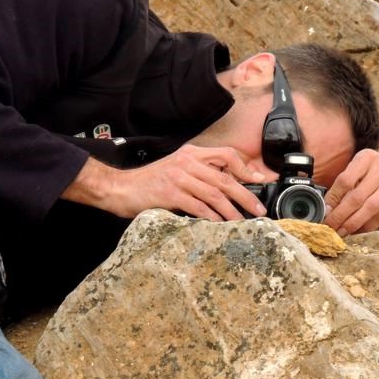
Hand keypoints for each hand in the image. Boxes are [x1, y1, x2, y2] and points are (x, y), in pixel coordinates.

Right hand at [63, 145, 266, 219]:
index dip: (245, 168)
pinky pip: (200, 207)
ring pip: (216, 194)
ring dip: (233, 211)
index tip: (259, 181)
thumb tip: (223, 187)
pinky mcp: (171, 194)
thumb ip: (197, 173)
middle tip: (258, 209)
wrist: (119, 188)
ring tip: (243, 222)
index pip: (226, 155)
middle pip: (225, 178)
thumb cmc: (148, 183)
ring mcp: (179, 177)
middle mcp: (187, 162)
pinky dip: (213, 217)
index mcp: (190, 153)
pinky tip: (220, 225)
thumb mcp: (175, 169)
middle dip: (246, 195)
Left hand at [324, 149, 378, 234]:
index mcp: (366, 157)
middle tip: (329, 227)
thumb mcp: (361, 167)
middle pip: (356, 197)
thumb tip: (328, 208)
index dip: (333, 199)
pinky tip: (357, 231)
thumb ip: (346, 183)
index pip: (345, 181)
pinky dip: (367, 226)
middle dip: (340, 216)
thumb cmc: (377, 170)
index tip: (324, 212)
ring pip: (370, 209)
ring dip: (353, 224)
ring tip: (341, 232)